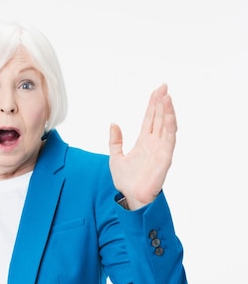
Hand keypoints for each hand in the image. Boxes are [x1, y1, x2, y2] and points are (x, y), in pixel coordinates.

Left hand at [109, 84, 176, 209]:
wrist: (130, 197)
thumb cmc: (126, 181)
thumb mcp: (115, 157)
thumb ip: (115, 141)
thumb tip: (114, 123)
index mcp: (143, 141)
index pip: (150, 118)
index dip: (153, 104)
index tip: (157, 91)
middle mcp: (154, 143)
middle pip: (159, 118)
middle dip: (162, 103)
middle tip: (164, 86)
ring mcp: (160, 149)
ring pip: (166, 126)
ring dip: (167, 112)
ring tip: (167, 97)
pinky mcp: (165, 158)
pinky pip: (169, 140)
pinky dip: (170, 127)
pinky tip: (169, 115)